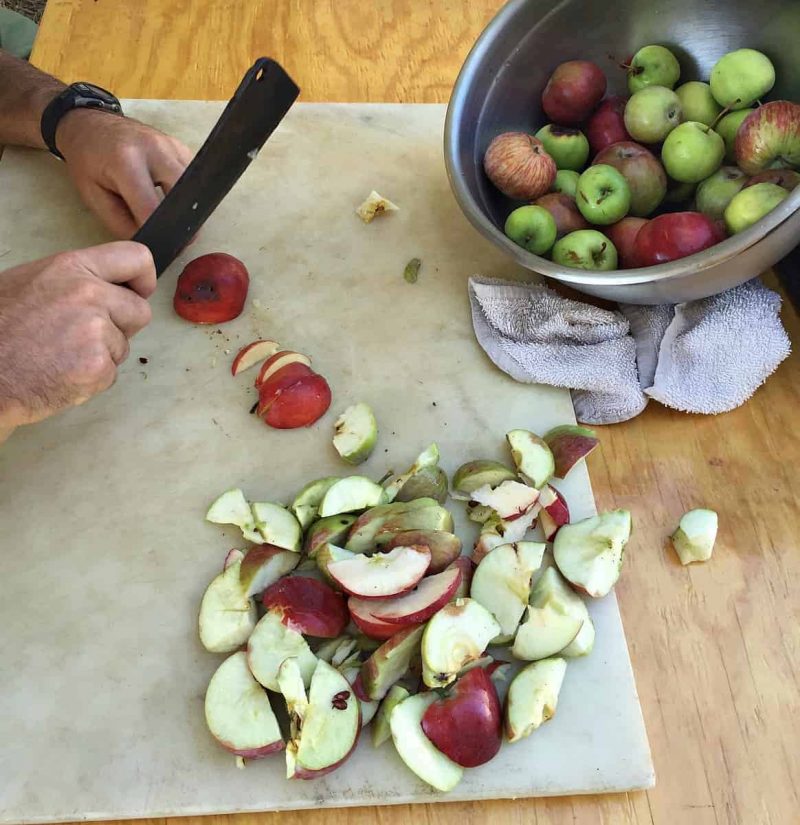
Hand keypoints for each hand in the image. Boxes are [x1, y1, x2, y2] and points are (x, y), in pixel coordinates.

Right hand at [0, 242, 154, 439]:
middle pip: (139, 311)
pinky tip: (59, 374)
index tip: (139, 290)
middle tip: (85, 335)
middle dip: (122, 326)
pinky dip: (90, 379)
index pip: (135, 258)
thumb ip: (75, 281)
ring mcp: (96, 332)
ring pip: (123, 346)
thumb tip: (107, 287)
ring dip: (101, 354)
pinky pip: (110, 373)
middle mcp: (89, 295)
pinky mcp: (98, 367)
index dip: (142, 278)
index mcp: (72, 268)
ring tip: (59, 355)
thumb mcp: (31, 282)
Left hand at [56, 109, 193, 237]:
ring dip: (185, 208)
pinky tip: (172, 197)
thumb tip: (148, 243)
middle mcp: (155, 149)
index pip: (152, 209)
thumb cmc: (87, 162)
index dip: (156, 233)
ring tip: (171, 220)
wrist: (90, 125)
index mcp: (127, 161)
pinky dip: (186, 193)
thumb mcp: (93, 197)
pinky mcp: (181, 147)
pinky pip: (193, 177)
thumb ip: (121, 224)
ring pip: (194, 188)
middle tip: (174, 241)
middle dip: (181, 223)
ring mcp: (172, 145)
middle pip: (184, 197)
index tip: (155, 246)